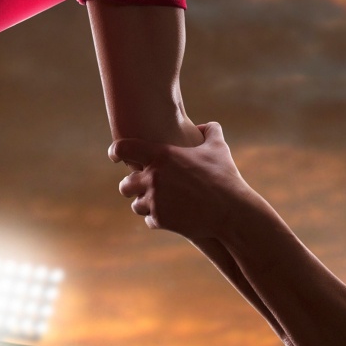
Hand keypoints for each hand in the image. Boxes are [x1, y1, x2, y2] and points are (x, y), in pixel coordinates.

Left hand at [111, 121, 245, 236]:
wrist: (231, 210)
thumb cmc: (225, 177)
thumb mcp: (218, 148)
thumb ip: (210, 131)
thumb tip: (204, 126)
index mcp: (161, 156)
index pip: (123, 148)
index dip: (116, 151)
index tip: (114, 156)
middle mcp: (153, 178)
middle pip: (125, 184)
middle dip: (132, 186)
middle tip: (142, 187)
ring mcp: (155, 200)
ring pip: (136, 205)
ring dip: (145, 204)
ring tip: (158, 203)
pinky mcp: (160, 219)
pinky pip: (149, 220)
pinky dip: (157, 219)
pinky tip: (169, 216)